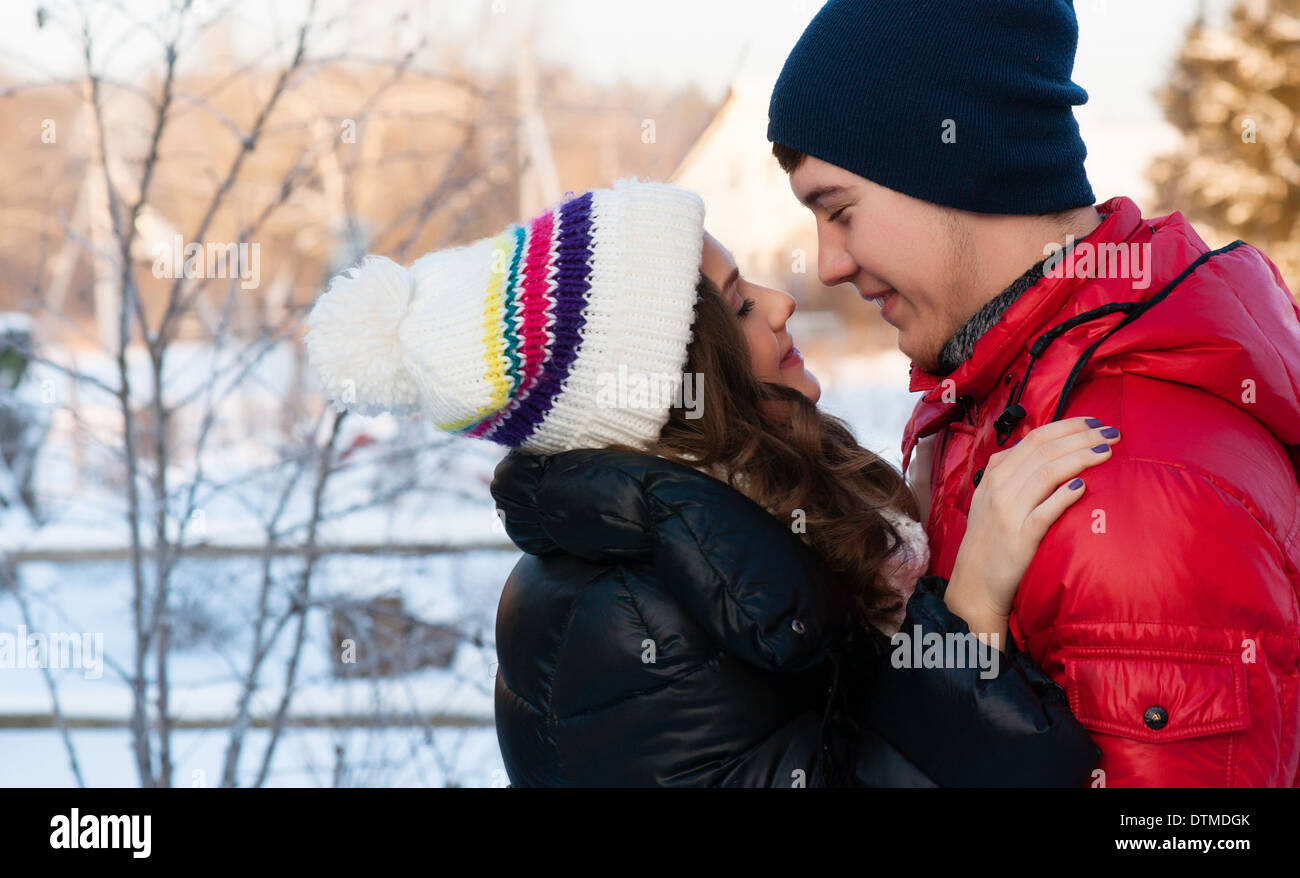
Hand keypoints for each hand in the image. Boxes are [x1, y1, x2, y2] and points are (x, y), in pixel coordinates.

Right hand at [944, 416, 1120, 645]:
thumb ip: (1011, 473)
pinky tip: (1084, 486)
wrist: (975, 584)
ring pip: (1048, 473)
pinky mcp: (1020, 537)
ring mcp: (1009, 512)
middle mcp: (1000, 488)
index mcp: (995, 475)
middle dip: (1082, 436)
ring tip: (1107, 452)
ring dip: (1081, 458)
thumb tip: (1044, 449)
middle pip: (1045, 450)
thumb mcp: (991, 499)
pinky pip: (1046, 510)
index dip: (1068, 427)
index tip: (1095, 423)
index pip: (1035, 438)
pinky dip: (1065, 495)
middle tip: (1112, 433)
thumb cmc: (990, 541)